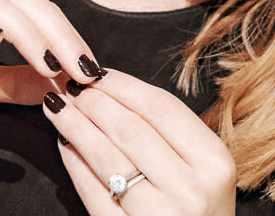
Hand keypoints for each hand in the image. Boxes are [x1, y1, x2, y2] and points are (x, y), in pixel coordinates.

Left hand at [43, 70, 236, 214]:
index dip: (125, 86)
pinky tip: (66, 146)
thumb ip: (172, 136)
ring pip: (108, 158)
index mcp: (215, 162)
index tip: (99, 73)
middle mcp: (191, 188)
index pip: (162, 109)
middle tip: (72, 85)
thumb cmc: (200, 212)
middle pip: (132, 130)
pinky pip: (94, 194)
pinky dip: (76, 166)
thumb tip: (115, 93)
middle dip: (96, 102)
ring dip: (77, 127)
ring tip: (58, 108)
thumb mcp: (206, 170)